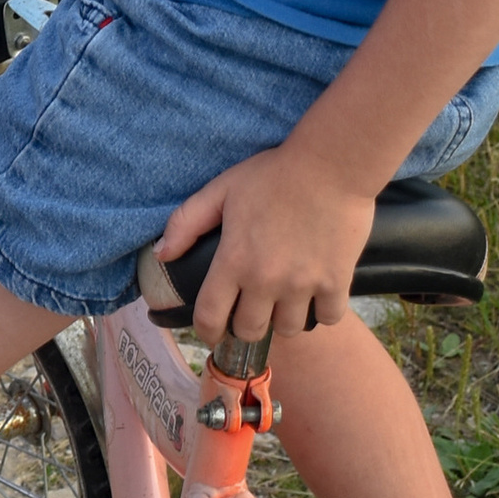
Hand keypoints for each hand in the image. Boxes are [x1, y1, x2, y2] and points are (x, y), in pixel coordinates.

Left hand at [159, 142, 377, 348]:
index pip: (210, 317)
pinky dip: (322, 311)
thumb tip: (161, 254)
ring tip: (283, 300)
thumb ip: (186, 222)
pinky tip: (316, 294)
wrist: (332, 165)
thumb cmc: (274, 174)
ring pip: (289, 329)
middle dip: (245, 326)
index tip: (212, 332)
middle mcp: (266, 280)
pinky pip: (328, 317)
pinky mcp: (337, 281)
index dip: (207, 332)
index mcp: (234, 260)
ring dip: (283, 319)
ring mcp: (303, 284)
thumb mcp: (221, 190)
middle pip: (250, 331)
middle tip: (250, 310)